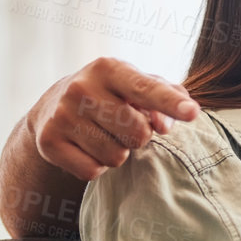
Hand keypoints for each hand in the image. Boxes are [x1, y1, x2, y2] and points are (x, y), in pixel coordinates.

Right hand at [31, 58, 199, 181]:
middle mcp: (81, 88)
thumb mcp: (136, 85)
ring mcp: (62, 115)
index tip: (192, 113)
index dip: (171, 103)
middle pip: (138, 133)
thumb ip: (165, 96)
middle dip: (141, 136)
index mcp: (108, 68)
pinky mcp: (49, 142)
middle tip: (126, 126)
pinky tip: (88, 148)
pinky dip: (96, 166)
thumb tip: (164, 125)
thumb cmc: (110, 95)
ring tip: (104, 135)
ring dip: (118, 152)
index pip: (147, 89)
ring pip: (116, 156)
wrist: (52, 107)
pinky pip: (92, 171)